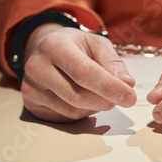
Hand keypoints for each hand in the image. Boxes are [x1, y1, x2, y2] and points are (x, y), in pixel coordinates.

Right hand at [20, 23, 136, 121]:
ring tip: (101, 93)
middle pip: (77, 96)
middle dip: (106, 100)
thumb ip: (113, 62)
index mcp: (54, 46)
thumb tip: (126, 84)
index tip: (130, 97)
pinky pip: (65, 117)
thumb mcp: (97, 44)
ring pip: (73, 110)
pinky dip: (83, 112)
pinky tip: (85, 98)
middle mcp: (37, 66)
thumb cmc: (75, 46)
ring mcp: (31, 87)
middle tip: (122, 97)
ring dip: (96, 107)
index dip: (109, 87)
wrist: (47, 48)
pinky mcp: (32, 104)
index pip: (83, 72)